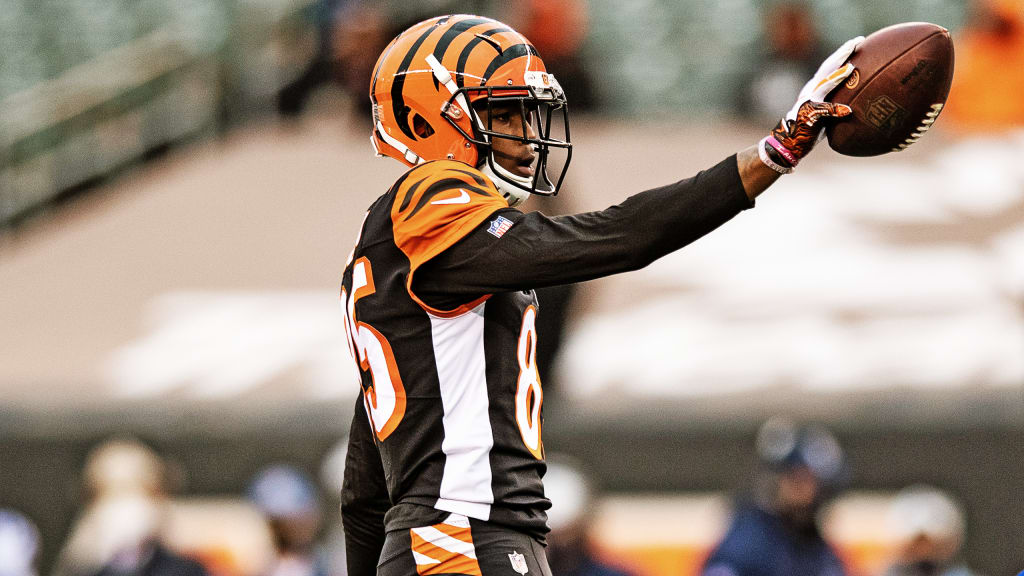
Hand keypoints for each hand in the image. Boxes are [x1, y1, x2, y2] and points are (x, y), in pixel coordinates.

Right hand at [761, 36, 863, 170]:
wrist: (787, 143)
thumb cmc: (808, 129)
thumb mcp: (825, 113)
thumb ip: (837, 104)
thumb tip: (857, 103)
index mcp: (815, 87)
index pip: (830, 66)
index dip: (843, 53)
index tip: (858, 41)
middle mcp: (811, 90)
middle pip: (827, 67)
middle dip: (842, 53)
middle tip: (858, 40)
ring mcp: (808, 102)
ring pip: (824, 84)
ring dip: (837, 75)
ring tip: (851, 66)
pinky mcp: (807, 116)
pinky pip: (823, 112)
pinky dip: (835, 111)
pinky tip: (848, 110)